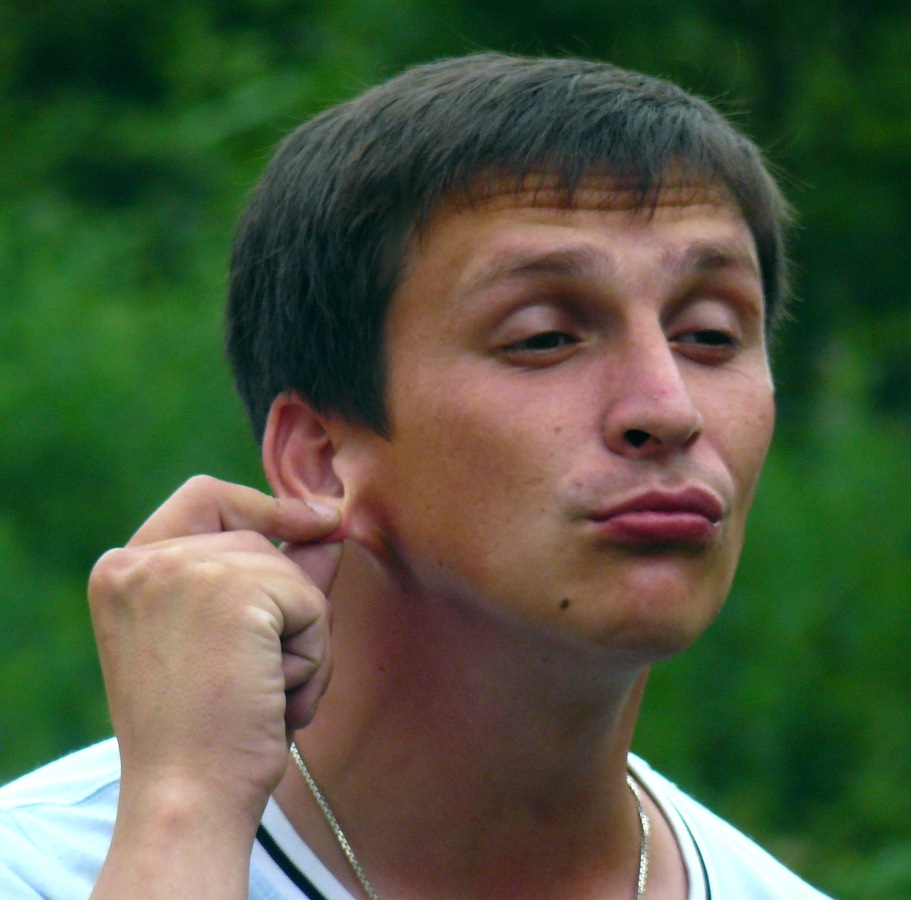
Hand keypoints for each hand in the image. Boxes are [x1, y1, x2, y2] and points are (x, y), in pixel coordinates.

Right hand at [88, 476, 342, 895]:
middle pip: (261, 541)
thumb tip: (330, 523)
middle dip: (289, 605)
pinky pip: (311, 604)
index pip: (207, 498)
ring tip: (264, 694)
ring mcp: (184, 570)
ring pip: (292, 575)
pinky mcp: (232, 592)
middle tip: (265, 679)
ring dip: (303, 639)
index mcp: (124, 571)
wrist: (188, 798)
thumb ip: (275, 572)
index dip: (267, 506)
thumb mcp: (233, 639)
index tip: (320, 519)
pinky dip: (314, 656)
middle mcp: (141, 560)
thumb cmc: (208, 731)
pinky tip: (276, 698)